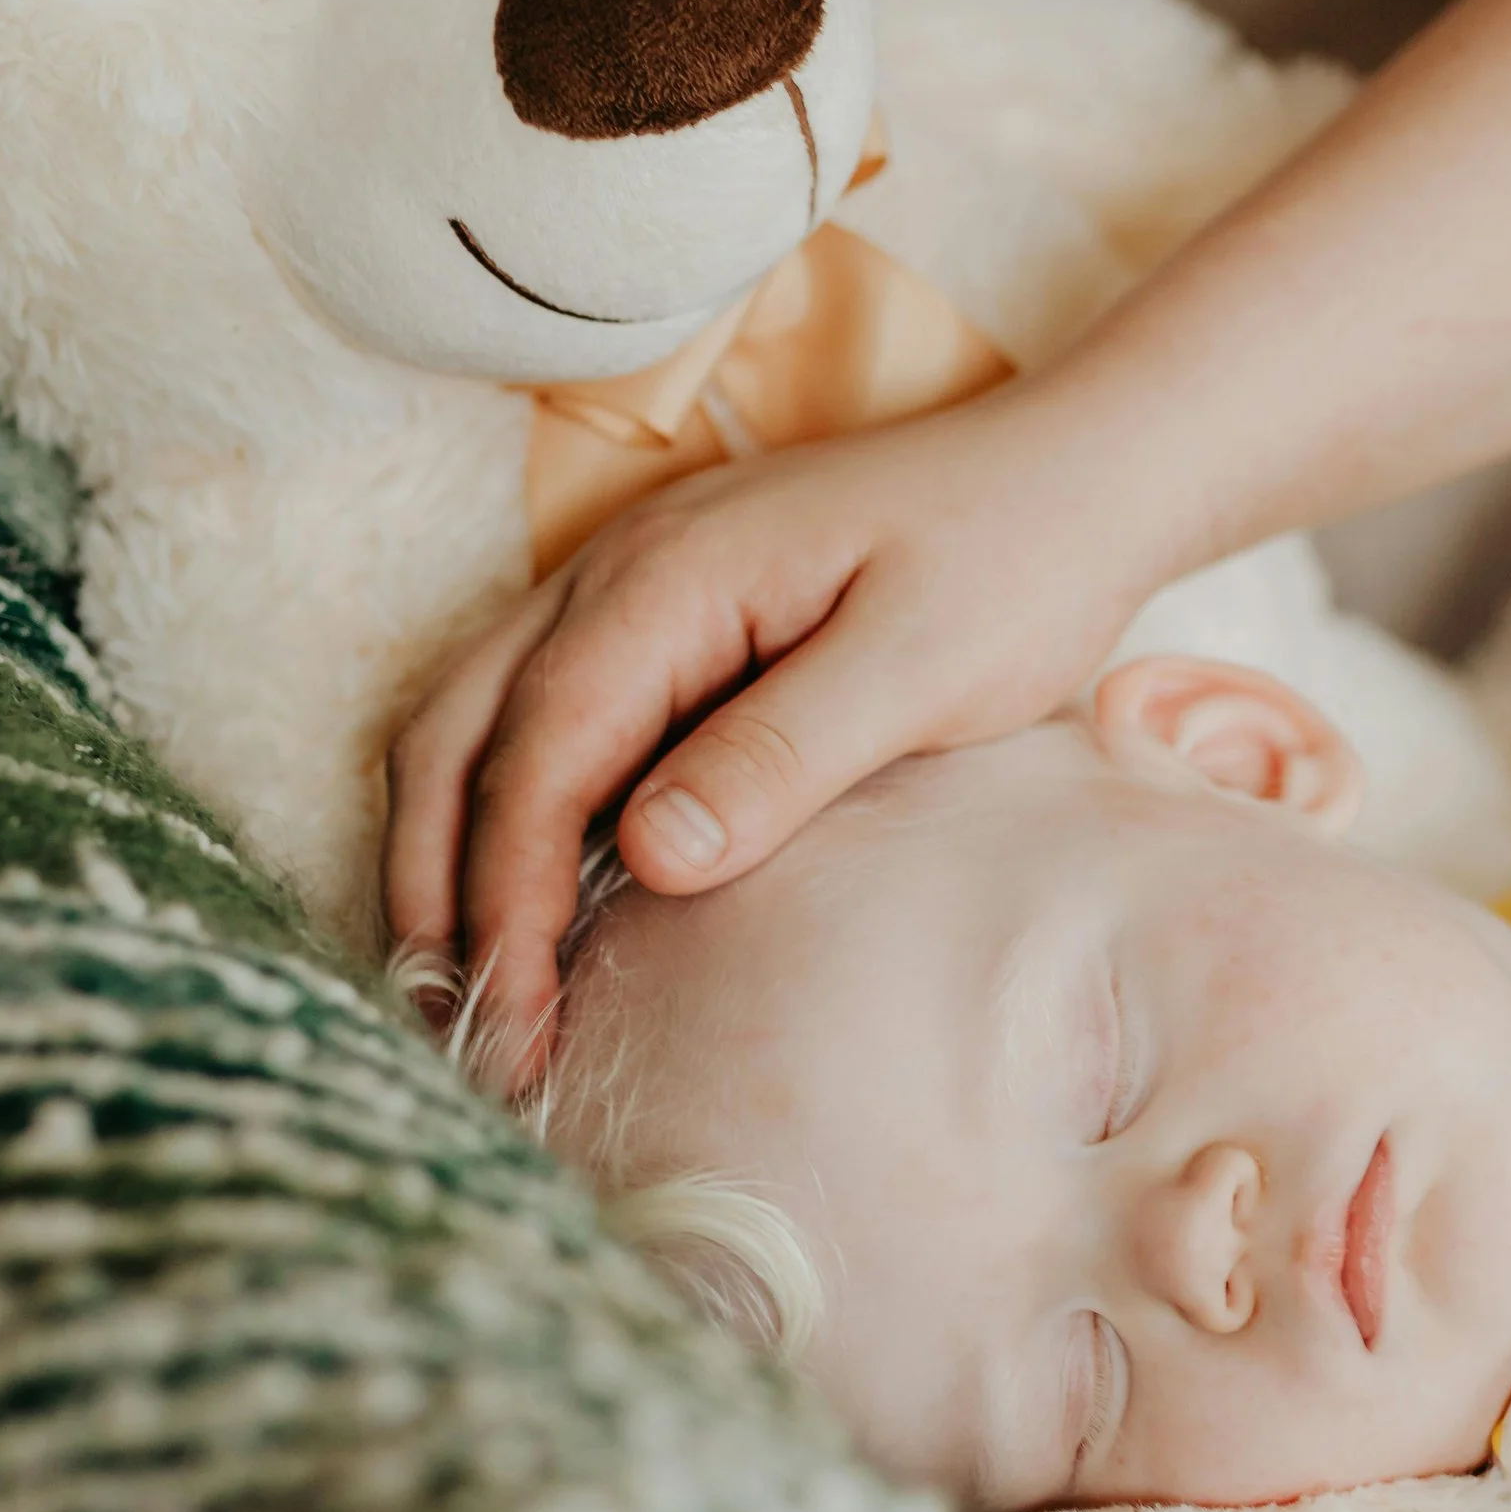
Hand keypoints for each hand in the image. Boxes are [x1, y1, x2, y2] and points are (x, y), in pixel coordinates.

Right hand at [382, 372, 1182, 1085]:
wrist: (1072, 473)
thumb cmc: (1013, 566)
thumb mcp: (920, 668)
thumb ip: (783, 754)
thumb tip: (653, 857)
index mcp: (667, 582)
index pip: (536, 759)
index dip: (507, 900)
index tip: (516, 1021)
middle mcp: (613, 574)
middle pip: (458, 741)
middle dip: (438, 892)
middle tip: (462, 1038)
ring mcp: (625, 590)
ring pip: (473, 727)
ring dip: (449, 856)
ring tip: (467, 992)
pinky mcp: (660, 623)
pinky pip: (536, 721)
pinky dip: (504, 817)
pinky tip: (533, 908)